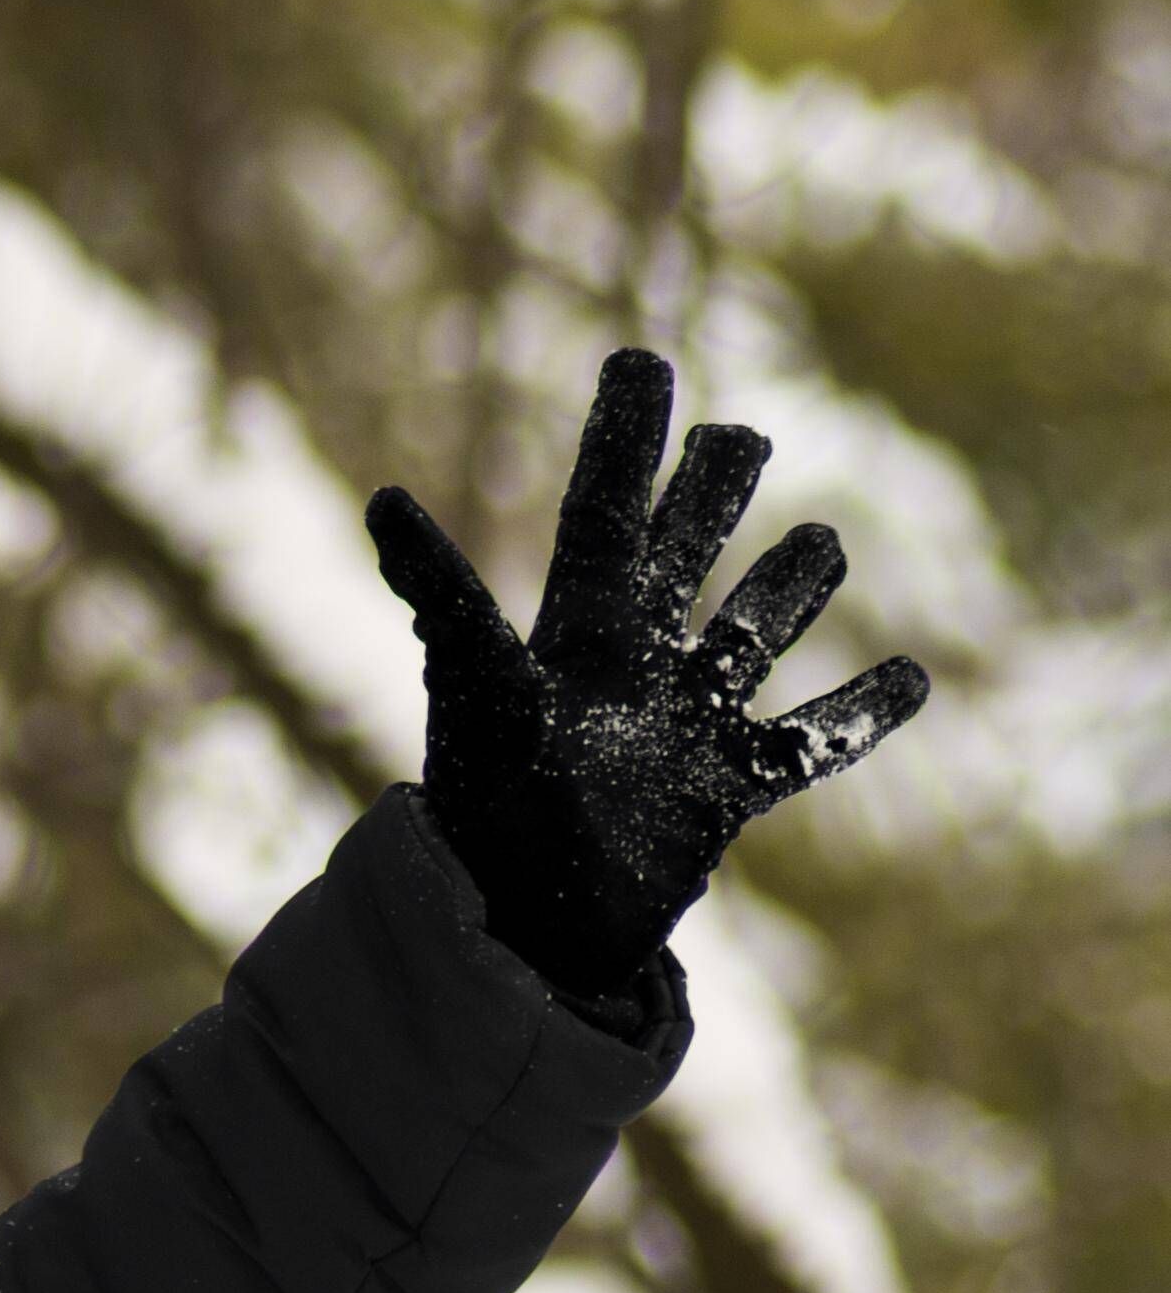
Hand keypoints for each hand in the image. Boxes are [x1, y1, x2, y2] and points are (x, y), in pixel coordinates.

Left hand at [365, 349, 927, 1000]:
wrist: (525, 930)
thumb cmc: (491, 812)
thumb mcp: (479, 690)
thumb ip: (445, 599)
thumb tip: (382, 501)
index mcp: (576, 635)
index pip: (606, 513)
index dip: (624, 441)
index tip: (640, 362)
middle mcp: (632, 671)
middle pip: (681, 562)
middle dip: (711, 500)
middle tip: (741, 436)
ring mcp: (684, 729)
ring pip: (750, 640)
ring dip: (786, 594)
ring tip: (824, 544)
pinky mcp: (723, 796)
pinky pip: (807, 747)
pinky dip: (861, 716)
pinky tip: (910, 676)